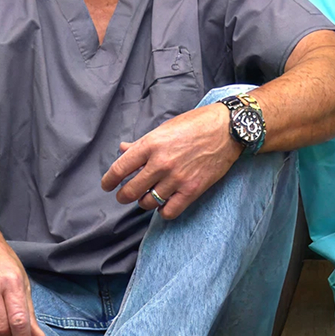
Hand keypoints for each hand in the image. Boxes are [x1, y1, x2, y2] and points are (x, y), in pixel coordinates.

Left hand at [101, 102, 239, 219]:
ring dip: (144, 202)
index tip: (107, 186)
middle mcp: (160, 163)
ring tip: (147, 197)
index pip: (119, 169)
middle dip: (123, 196)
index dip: (109, 181)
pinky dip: (163, 211)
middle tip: (124, 195)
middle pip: (130, 191)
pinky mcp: (192, 190)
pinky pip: (169, 211)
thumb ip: (142, 143)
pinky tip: (164, 204)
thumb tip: (123, 150)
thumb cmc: (195, 124)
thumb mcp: (164, 128)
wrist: (227, 128)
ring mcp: (176, 178)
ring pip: (148, 203)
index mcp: (150, 145)